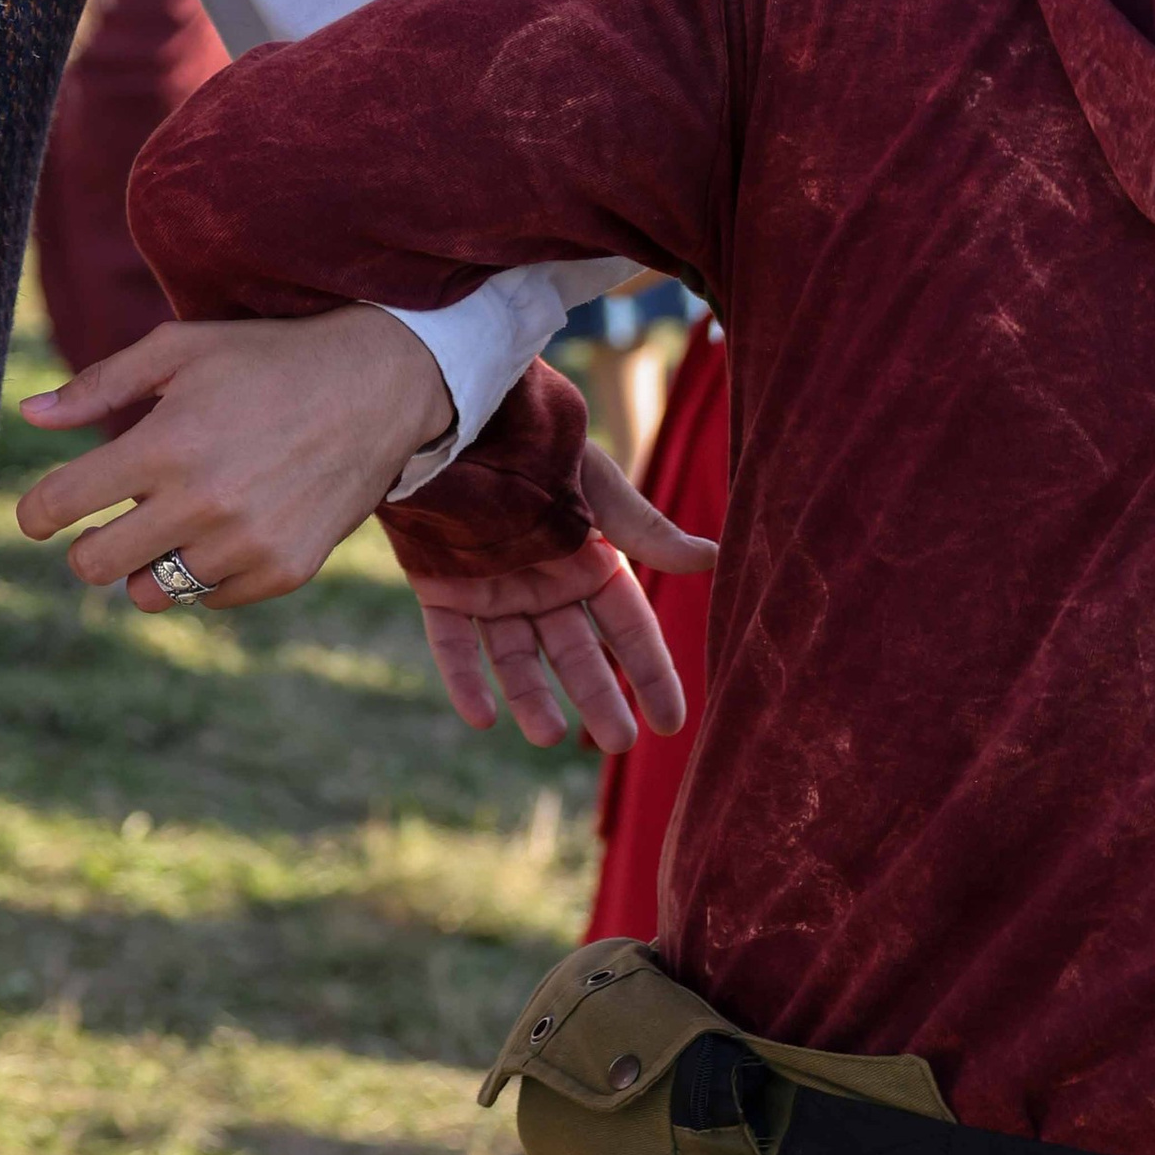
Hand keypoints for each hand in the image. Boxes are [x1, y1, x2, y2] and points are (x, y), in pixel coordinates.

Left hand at [14, 305, 458, 607]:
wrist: (377, 387)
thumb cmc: (266, 360)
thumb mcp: (180, 350)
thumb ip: (99, 385)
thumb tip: (28, 415)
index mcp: (166, 444)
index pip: (62, 503)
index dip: (35, 514)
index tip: (38, 516)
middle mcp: (203, 502)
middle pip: (96, 565)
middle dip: (87, 547)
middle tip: (104, 524)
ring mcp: (247, 544)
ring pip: (151, 593)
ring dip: (148, 562)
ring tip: (174, 522)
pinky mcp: (284, 570)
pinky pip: (208, 598)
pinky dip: (203, 572)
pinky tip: (224, 528)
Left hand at [409, 445, 715, 752]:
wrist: (451, 413)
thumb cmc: (532, 436)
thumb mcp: (594, 485)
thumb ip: (643, 530)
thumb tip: (713, 560)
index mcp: (588, 559)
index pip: (628, 626)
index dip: (650, 672)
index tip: (670, 722)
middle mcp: (544, 582)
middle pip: (576, 652)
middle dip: (598, 696)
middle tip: (618, 741)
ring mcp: (492, 589)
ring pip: (515, 657)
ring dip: (530, 697)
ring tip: (547, 737)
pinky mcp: (441, 588)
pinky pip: (453, 644)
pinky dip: (464, 679)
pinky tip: (480, 718)